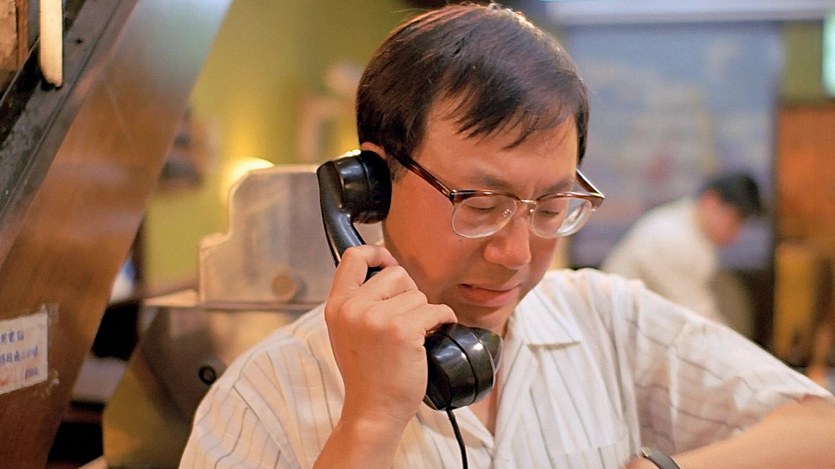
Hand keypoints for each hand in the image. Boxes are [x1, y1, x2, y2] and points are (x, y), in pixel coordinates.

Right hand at [324, 244, 456, 429]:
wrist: (373, 411)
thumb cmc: (367, 373)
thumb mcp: (347, 331)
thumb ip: (358, 301)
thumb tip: (388, 269)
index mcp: (337, 306)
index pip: (353, 257)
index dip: (376, 253)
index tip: (389, 264)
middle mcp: (353, 308)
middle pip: (396, 274)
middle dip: (408, 293)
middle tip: (405, 320)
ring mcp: (377, 319)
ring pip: (418, 294)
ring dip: (424, 313)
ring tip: (413, 337)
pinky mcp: (403, 331)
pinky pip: (436, 310)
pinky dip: (443, 320)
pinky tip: (433, 336)